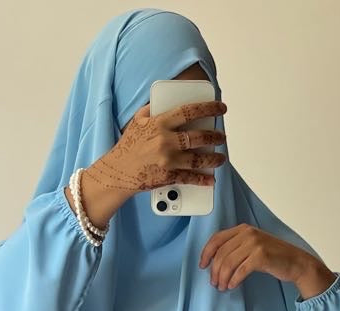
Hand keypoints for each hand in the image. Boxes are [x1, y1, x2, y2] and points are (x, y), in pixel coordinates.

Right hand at [87, 99, 227, 196]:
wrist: (118, 171)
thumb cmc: (129, 145)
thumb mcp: (137, 120)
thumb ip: (152, 109)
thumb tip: (165, 101)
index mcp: (160, 123)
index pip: (189, 111)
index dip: (208, 108)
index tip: (221, 107)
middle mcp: (166, 141)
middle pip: (198, 137)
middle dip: (214, 136)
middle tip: (221, 136)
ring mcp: (168, 160)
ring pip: (198, 159)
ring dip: (213, 159)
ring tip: (220, 158)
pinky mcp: (167, 177)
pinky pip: (189, 178)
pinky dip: (202, 180)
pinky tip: (211, 179)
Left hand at [199, 224, 335, 297]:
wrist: (296, 262)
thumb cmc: (274, 257)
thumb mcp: (253, 246)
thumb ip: (236, 247)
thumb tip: (215, 261)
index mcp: (243, 229)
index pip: (217, 239)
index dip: (206, 253)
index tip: (202, 266)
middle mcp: (248, 233)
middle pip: (221, 253)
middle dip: (214, 271)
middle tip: (214, 283)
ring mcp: (255, 244)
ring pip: (228, 263)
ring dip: (222, 277)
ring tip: (222, 287)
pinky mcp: (261, 256)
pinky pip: (240, 270)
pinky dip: (233, 280)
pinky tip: (232, 286)